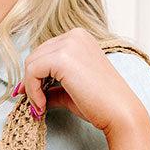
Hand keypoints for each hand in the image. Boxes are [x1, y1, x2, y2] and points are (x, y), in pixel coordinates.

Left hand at [14, 28, 146, 134]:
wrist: (119, 113)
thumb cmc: (101, 105)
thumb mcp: (72, 92)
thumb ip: (53, 89)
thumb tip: (36, 94)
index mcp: (79, 39)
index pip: (46, 52)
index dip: (35, 75)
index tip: (35, 96)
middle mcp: (74, 36)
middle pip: (36, 55)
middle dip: (31, 82)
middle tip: (35, 105)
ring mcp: (69, 43)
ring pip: (31, 63)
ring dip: (31, 88)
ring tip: (40, 107)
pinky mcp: (62, 58)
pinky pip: (32, 71)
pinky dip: (32, 90)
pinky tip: (42, 105)